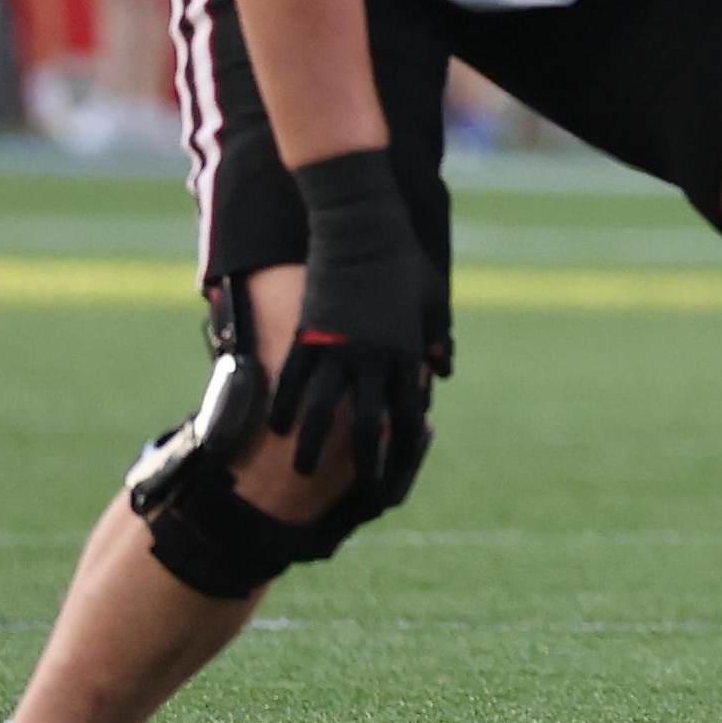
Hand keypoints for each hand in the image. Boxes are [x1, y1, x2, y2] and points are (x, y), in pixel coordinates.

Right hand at [267, 147, 442, 491]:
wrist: (362, 232)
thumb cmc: (404, 264)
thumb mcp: (434, 304)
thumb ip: (438, 341)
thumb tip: (444, 371)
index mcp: (405, 356)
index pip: (408, 414)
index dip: (404, 447)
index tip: (401, 472)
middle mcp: (373, 360)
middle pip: (368, 423)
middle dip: (365, 461)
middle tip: (360, 490)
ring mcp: (337, 349)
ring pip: (324, 409)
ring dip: (314, 444)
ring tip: (303, 470)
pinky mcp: (309, 335)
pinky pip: (293, 379)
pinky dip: (285, 405)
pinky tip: (277, 428)